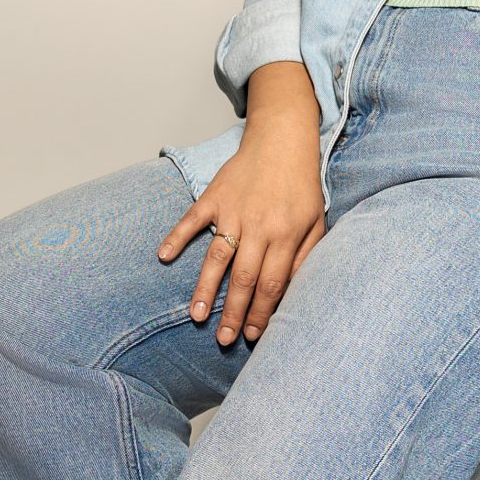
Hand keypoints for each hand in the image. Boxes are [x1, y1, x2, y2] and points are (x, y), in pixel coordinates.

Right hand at [156, 67, 325, 345]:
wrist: (283, 140)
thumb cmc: (301, 186)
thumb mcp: (316, 221)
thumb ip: (306, 256)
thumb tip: (293, 292)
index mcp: (286, 235)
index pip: (272, 284)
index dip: (262, 313)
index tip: (252, 335)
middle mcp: (259, 226)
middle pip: (245, 278)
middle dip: (234, 312)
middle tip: (223, 339)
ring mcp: (233, 211)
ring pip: (218, 257)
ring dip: (206, 288)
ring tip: (197, 315)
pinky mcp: (214, 196)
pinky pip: (192, 220)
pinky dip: (176, 236)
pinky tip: (163, 257)